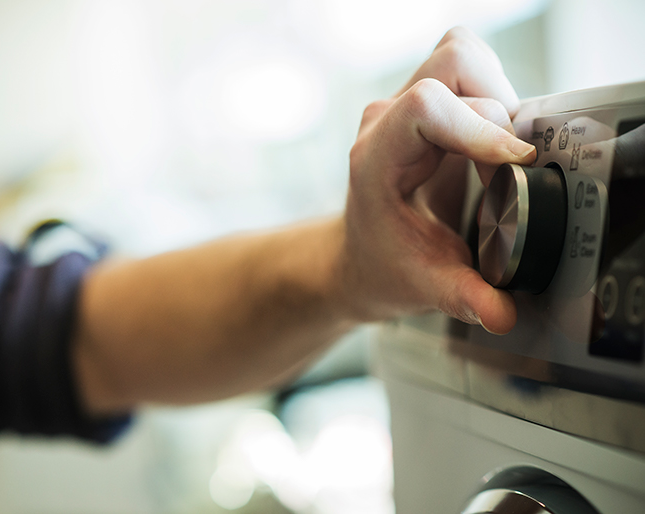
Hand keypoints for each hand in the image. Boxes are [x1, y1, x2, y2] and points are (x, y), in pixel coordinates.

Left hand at [339, 27, 536, 333]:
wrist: (361, 257)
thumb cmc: (382, 266)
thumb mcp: (424, 287)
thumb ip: (463, 297)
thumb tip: (501, 313)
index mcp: (377, 157)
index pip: (427, 107)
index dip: (479, 126)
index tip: (515, 162)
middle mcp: (387, 122)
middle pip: (452, 66)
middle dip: (497, 111)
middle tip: (512, 163)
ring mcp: (404, 110)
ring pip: (461, 59)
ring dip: (496, 97)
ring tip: (504, 152)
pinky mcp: (425, 108)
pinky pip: (468, 75)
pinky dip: (493, 99)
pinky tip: (495, 146)